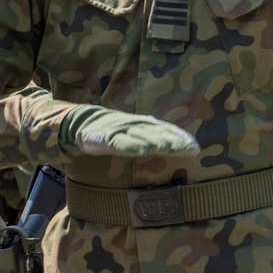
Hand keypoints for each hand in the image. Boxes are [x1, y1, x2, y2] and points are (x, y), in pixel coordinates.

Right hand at [59, 107, 198, 157]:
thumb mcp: (132, 133)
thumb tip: (175, 146)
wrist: (77, 122)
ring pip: (140, 136)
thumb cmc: (110, 130)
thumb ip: (150, 138)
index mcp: (141, 124)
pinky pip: (117, 141)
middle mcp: (133, 124)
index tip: (195, 148)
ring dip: (157, 141)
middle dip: (174, 140)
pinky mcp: (102, 136)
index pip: (164, 130)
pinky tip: (142, 150)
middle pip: (157, 133)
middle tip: (191, 149)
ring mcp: (118, 129)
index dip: (179, 138)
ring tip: (172, 147)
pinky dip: (130, 145)